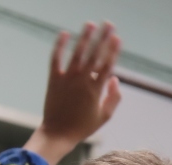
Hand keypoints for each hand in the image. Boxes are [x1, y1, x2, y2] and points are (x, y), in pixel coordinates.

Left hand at [23, 23, 122, 164]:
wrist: (58, 133)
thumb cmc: (83, 127)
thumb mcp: (104, 116)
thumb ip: (114, 97)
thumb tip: (115, 78)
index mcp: (95, 90)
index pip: (107, 65)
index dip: (113, 50)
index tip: (118, 38)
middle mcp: (82, 81)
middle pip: (94, 55)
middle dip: (103, 38)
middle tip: (109, 24)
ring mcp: (67, 79)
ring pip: (77, 53)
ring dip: (84, 37)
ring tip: (90, 24)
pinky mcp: (54, 79)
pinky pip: (56, 59)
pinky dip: (59, 46)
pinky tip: (64, 33)